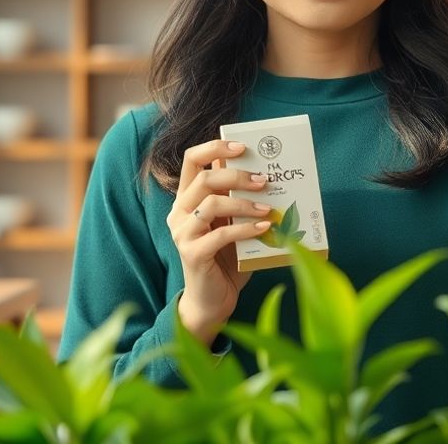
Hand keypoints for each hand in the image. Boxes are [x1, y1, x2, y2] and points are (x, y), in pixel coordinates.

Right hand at [166, 139, 273, 345]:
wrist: (213, 301)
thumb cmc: (226, 258)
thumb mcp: (232, 223)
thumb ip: (238, 200)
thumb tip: (265, 174)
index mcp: (187, 199)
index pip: (192, 160)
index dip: (215, 148)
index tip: (243, 147)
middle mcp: (179, 212)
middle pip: (204, 179)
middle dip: (237, 175)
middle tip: (264, 180)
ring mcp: (182, 233)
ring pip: (211, 203)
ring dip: (244, 203)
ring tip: (268, 208)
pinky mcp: (192, 253)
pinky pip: (220, 234)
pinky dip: (246, 228)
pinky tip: (266, 229)